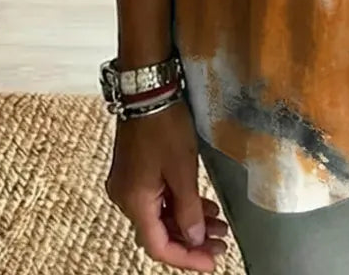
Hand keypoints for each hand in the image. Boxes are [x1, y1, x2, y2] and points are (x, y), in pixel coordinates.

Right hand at [105, 99, 228, 271]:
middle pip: (160, 232)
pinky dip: (181, 205)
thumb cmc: (165, 127)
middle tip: (222, 244)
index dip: (187, 257)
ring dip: (189, 222)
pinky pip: (159, 199)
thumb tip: (195, 239)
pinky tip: (205, 206)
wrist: (146, 90)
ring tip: (220, 227)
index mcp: (134, 202)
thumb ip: (188, 209)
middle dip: (192, 241)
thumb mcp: (182, 170)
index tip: (212, 262)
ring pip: (161, 215)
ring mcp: (129, 185)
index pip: (159, 245)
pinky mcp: (136, 172)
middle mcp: (126, 199)